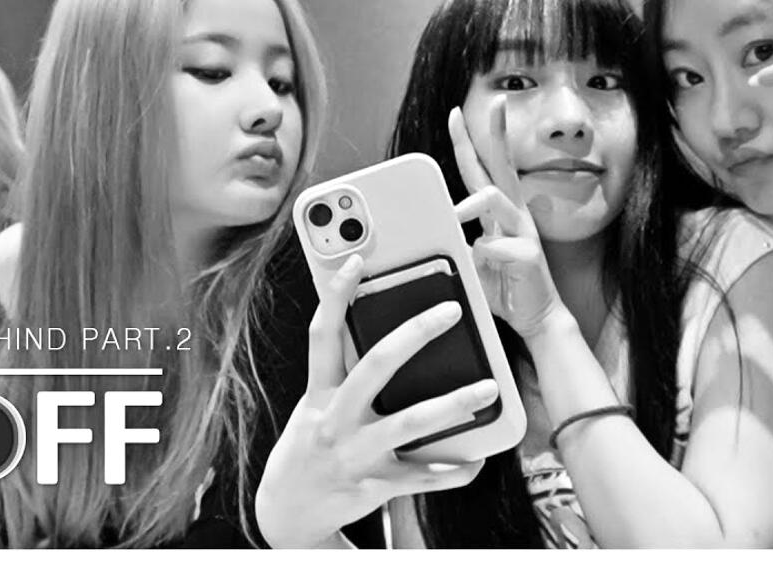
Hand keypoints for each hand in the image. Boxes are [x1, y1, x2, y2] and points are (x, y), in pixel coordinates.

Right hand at [256, 254, 493, 548]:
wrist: (285, 513)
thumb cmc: (309, 446)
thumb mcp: (314, 407)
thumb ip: (340, 373)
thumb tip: (382, 332)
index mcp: (318, 393)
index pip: (322, 334)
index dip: (335, 295)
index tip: (356, 260)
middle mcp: (334, 419)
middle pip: (375, 366)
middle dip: (414, 334)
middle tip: (451, 310)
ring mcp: (354, 453)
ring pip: (408, 423)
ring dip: (452, 405)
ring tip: (487, 388)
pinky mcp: (373, 485)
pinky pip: (421, 476)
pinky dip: (452, 469)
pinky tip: (476, 460)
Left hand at [449, 99, 562, 339]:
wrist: (537, 320)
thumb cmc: (505, 288)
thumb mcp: (472, 260)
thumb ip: (458, 240)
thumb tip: (436, 227)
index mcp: (499, 213)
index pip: (483, 168)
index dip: (469, 141)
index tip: (457, 113)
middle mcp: (514, 215)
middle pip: (501, 165)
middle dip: (494, 133)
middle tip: (494, 103)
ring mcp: (524, 232)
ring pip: (498, 199)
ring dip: (472, 202)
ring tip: (456, 212)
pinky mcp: (529, 255)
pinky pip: (499, 245)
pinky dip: (485, 254)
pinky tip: (486, 268)